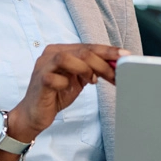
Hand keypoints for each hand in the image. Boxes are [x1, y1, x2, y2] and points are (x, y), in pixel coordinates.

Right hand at [8, 44, 127, 141]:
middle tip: (115, 74)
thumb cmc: (57, 94)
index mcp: (62, 50)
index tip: (125, 56)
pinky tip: (68, 89)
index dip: (108, 51)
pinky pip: (54, 78)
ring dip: (85, 69)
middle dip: (102, 63)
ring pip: (67, 58)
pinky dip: (66, 83)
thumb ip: (94, 70)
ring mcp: (43, 66)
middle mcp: (51, 53)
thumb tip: (116, 65)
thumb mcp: (79, 79)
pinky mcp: (39, 81)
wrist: (35, 114)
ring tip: (92, 80)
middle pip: (82, 51)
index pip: (89, 46)